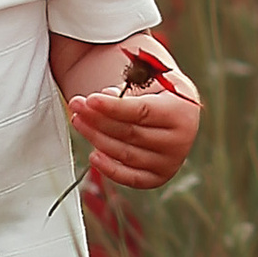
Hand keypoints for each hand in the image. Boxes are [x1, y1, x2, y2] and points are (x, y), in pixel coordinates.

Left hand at [66, 37, 201, 191]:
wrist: (179, 114)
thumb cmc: (162, 92)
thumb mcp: (152, 78)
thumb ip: (131, 84)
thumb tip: (106, 97)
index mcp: (181, 112)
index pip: (141, 112)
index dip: (113, 107)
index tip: (89, 100)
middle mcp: (179, 141)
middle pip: (129, 133)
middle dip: (97, 119)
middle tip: (76, 105)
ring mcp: (169, 162)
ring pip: (125, 154)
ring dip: (96, 138)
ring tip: (78, 121)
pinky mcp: (158, 177)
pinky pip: (130, 178)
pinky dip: (110, 169)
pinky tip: (93, 155)